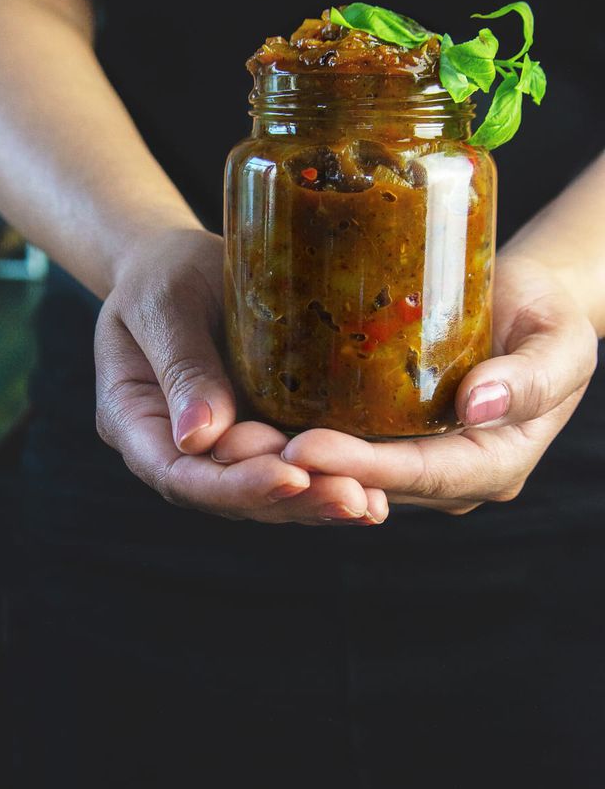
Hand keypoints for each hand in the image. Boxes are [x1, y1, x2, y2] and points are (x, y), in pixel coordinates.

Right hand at [94, 228, 388, 523]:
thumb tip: (199, 437)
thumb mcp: (164, 303)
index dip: (234, 485)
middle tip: (350, 498)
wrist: (182, 262)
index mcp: (133, 422)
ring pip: (264, 495)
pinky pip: (290, 471)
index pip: (179, 476)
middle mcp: (174, 449)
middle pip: (228, 497)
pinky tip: (374, 494)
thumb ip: (182, 365)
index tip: (289, 475)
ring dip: (317, 503)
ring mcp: (219, 449)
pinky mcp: (258, 436)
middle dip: (291, 502)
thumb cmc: (162, 271)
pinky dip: (328, 482)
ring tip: (368, 503)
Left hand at [271, 254, 598, 514]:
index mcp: (491, 466)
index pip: (419, 474)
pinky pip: (334, 447)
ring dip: (283, 464)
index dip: (361, 466)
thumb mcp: (561, 341)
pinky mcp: (383, 440)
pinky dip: (288, 440)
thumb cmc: (548, 316)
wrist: (522, 304)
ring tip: (227, 441)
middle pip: (368, 484)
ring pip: (341, 474)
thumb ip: (532, 377)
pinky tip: (242, 423)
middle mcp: (446, 479)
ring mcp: (411, 463)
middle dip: (304, 472)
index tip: (302, 446)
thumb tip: (480, 404)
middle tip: (239, 448)